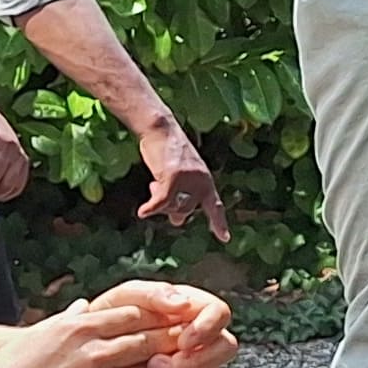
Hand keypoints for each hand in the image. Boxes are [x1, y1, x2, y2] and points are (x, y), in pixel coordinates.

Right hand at [0, 298, 171, 367]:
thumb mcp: (38, 336)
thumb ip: (67, 319)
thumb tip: (83, 305)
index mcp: (79, 328)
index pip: (135, 312)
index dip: (157, 315)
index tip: (170, 318)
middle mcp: (94, 352)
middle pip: (151, 338)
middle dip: (172, 339)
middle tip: (190, 341)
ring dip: (170, 367)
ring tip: (184, 366)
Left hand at [89, 277, 239, 367]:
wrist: (84, 351)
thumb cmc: (107, 316)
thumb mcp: (127, 297)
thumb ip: (155, 294)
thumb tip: (184, 303)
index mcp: (190, 309)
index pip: (220, 313)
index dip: (209, 328)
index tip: (185, 340)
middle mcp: (197, 337)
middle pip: (226, 348)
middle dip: (199, 359)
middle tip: (164, 361)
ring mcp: (189, 364)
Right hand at [135, 122, 231, 241]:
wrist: (161, 129)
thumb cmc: (167, 151)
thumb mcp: (179, 175)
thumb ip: (181, 196)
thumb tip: (177, 221)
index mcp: (206, 180)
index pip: (215, 206)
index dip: (219, 222)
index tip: (224, 239)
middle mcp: (201, 181)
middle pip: (185, 210)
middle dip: (170, 207)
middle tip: (156, 191)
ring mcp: (189, 179)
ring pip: (172, 206)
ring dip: (159, 201)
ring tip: (153, 184)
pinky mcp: (174, 176)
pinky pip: (162, 201)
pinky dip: (152, 207)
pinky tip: (143, 212)